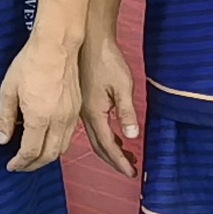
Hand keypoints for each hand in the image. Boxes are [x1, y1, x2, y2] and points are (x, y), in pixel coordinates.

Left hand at [0, 32, 86, 172]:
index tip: (11, 166)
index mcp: (39, 118)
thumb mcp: (8, 89)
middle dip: (33, 165)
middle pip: (48, 156)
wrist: (57, 45)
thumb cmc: (30, 63)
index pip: (30, 151)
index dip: (20, 163)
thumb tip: (3, 139)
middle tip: (20, 166)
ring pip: (62, 149)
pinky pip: (69, 136)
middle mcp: (58, 121)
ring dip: (47, 157)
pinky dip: (58, 145)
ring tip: (33, 157)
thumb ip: (6, 118)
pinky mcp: (77, 109)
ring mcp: (70, 116)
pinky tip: (47, 141)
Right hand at [81, 31, 140, 178]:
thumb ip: (126, 112)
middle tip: (130, 170)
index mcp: (94, 112)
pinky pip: (92, 127)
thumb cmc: (106, 60)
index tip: (131, 173)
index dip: (120, 161)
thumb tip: (131, 136)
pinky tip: (113, 136)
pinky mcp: (82, 102)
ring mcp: (81, 108)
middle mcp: (84, 114)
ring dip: (110, 149)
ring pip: (94, 137)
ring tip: (126, 156)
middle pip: (99, 146)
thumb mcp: (123, 86)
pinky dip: (104, 137)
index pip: (107, 145)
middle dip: (114, 160)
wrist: (89, 40)